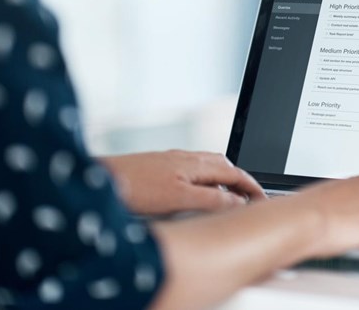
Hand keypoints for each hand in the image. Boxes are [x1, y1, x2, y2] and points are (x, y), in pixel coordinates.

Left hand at [101, 150, 265, 214]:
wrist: (96, 179)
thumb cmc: (133, 187)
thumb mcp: (178, 199)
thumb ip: (211, 200)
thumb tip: (237, 201)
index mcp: (194, 163)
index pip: (234, 173)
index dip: (251, 187)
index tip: (262, 199)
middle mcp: (185, 157)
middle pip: (223, 166)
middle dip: (240, 181)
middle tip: (250, 199)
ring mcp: (171, 161)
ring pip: (207, 168)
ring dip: (223, 181)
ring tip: (228, 199)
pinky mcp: (158, 167)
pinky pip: (192, 171)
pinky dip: (205, 182)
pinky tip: (196, 195)